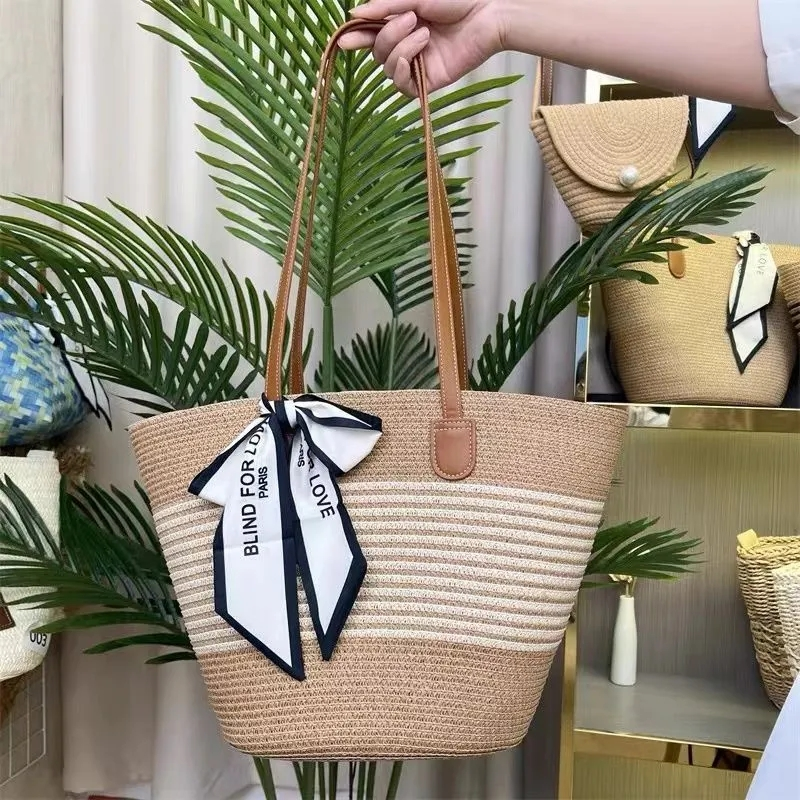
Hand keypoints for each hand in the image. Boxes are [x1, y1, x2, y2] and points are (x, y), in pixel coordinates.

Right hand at [339, 0, 503, 93]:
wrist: (488, 13)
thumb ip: (385, 7)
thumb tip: (354, 14)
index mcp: (401, 23)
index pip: (370, 34)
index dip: (356, 37)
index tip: (345, 39)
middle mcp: (406, 45)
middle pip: (376, 52)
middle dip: (387, 35)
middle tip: (412, 19)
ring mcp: (416, 64)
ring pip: (387, 68)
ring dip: (400, 48)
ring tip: (424, 33)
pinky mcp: (428, 81)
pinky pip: (402, 87)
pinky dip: (400, 72)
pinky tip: (409, 59)